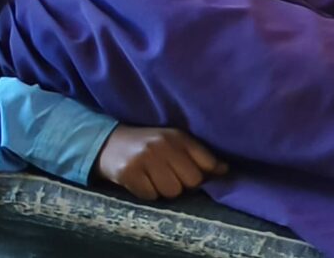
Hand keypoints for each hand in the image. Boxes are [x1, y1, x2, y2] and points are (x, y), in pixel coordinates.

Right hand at [95, 126, 225, 200]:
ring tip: (155, 179)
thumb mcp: (174, 142)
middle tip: (171, 177)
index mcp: (178, 136)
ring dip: (165, 190)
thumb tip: (225, 170)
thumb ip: (199, 155)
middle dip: (184, 185)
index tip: (198, 176)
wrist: (108, 143)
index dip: (206, 174)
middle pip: (192, 181)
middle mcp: (162, 145)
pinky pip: (151, 196)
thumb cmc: (148, 145)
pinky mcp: (128, 173)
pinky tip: (142, 182)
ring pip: (172, 191)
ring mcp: (145, 158)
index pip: (207, 162)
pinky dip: (148, 193)